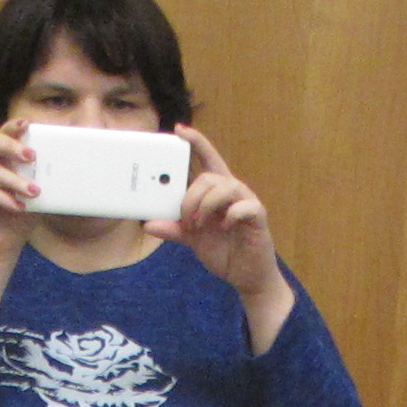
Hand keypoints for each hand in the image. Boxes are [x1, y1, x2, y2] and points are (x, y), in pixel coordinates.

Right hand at [0, 122, 36, 267]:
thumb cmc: (15, 218)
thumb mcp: (33, 195)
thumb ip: (41, 178)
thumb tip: (68, 167)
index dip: (11, 127)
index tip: (28, 124)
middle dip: (10, 146)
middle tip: (32, 156)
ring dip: (13, 180)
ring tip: (34, 192)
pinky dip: (1, 198)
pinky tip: (18, 207)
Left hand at [146, 128, 286, 315]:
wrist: (246, 276)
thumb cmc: (223, 251)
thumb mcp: (192, 240)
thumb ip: (174, 229)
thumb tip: (149, 224)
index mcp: (216, 193)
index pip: (207, 159)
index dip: (196, 142)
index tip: (179, 130)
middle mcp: (232, 192)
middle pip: (210, 176)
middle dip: (191, 197)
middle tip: (186, 220)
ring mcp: (247, 203)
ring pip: (226, 186)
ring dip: (206, 205)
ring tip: (200, 225)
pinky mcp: (258, 216)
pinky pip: (245, 205)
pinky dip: (230, 215)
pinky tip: (224, 227)